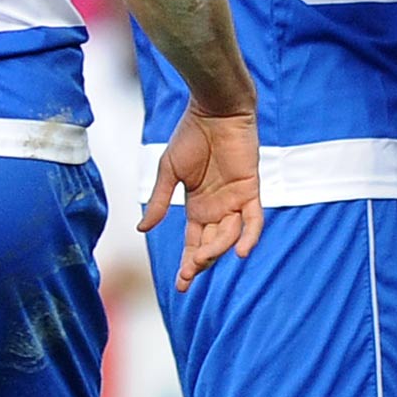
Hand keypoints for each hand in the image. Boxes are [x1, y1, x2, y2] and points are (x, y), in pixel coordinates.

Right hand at [139, 103, 261, 288]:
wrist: (213, 111)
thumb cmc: (190, 135)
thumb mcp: (169, 172)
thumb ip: (159, 201)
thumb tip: (142, 229)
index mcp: (198, 207)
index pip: (194, 243)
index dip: (188, 263)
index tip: (180, 285)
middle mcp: (217, 208)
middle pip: (211, 245)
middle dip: (200, 263)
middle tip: (188, 276)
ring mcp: (235, 200)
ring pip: (229, 235)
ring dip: (217, 250)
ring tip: (201, 259)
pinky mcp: (250, 189)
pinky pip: (254, 219)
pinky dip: (250, 236)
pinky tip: (241, 252)